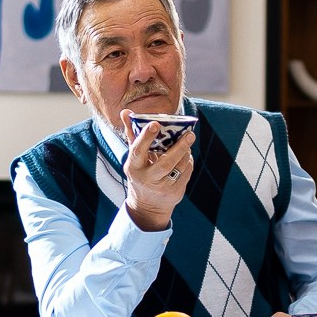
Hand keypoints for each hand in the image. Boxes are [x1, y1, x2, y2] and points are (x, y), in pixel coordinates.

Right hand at [121, 112, 193, 231]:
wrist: (147, 205)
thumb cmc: (140, 172)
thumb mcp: (134, 156)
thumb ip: (132, 134)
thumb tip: (126, 111)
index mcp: (133, 167)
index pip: (138, 151)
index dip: (146, 137)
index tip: (155, 123)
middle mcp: (147, 179)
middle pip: (165, 163)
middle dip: (179, 147)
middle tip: (189, 133)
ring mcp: (162, 188)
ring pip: (179, 167)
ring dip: (186, 152)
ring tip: (188, 140)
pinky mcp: (175, 193)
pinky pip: (186, 173)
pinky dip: (188, 162)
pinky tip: (187, 155)